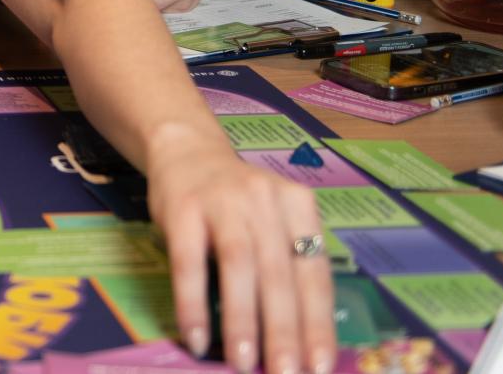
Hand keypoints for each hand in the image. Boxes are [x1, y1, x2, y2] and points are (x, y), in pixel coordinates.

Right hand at [148, 128, 334, 373]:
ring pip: (240, 267)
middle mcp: (265, 200)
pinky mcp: (182, 209)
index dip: (319, 325)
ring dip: (243, 321)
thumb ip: (287, 266)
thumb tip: (299, 341)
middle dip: (285, 333)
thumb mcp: (273, 221)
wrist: (186, 150)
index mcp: (299, 206)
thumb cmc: (236, 202)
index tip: (320, 367)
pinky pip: (189, 263)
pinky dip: (193, 303)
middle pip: (280, 274)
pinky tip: (196, 336)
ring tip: (242, 363)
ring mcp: (222, 201)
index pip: (314, 274)